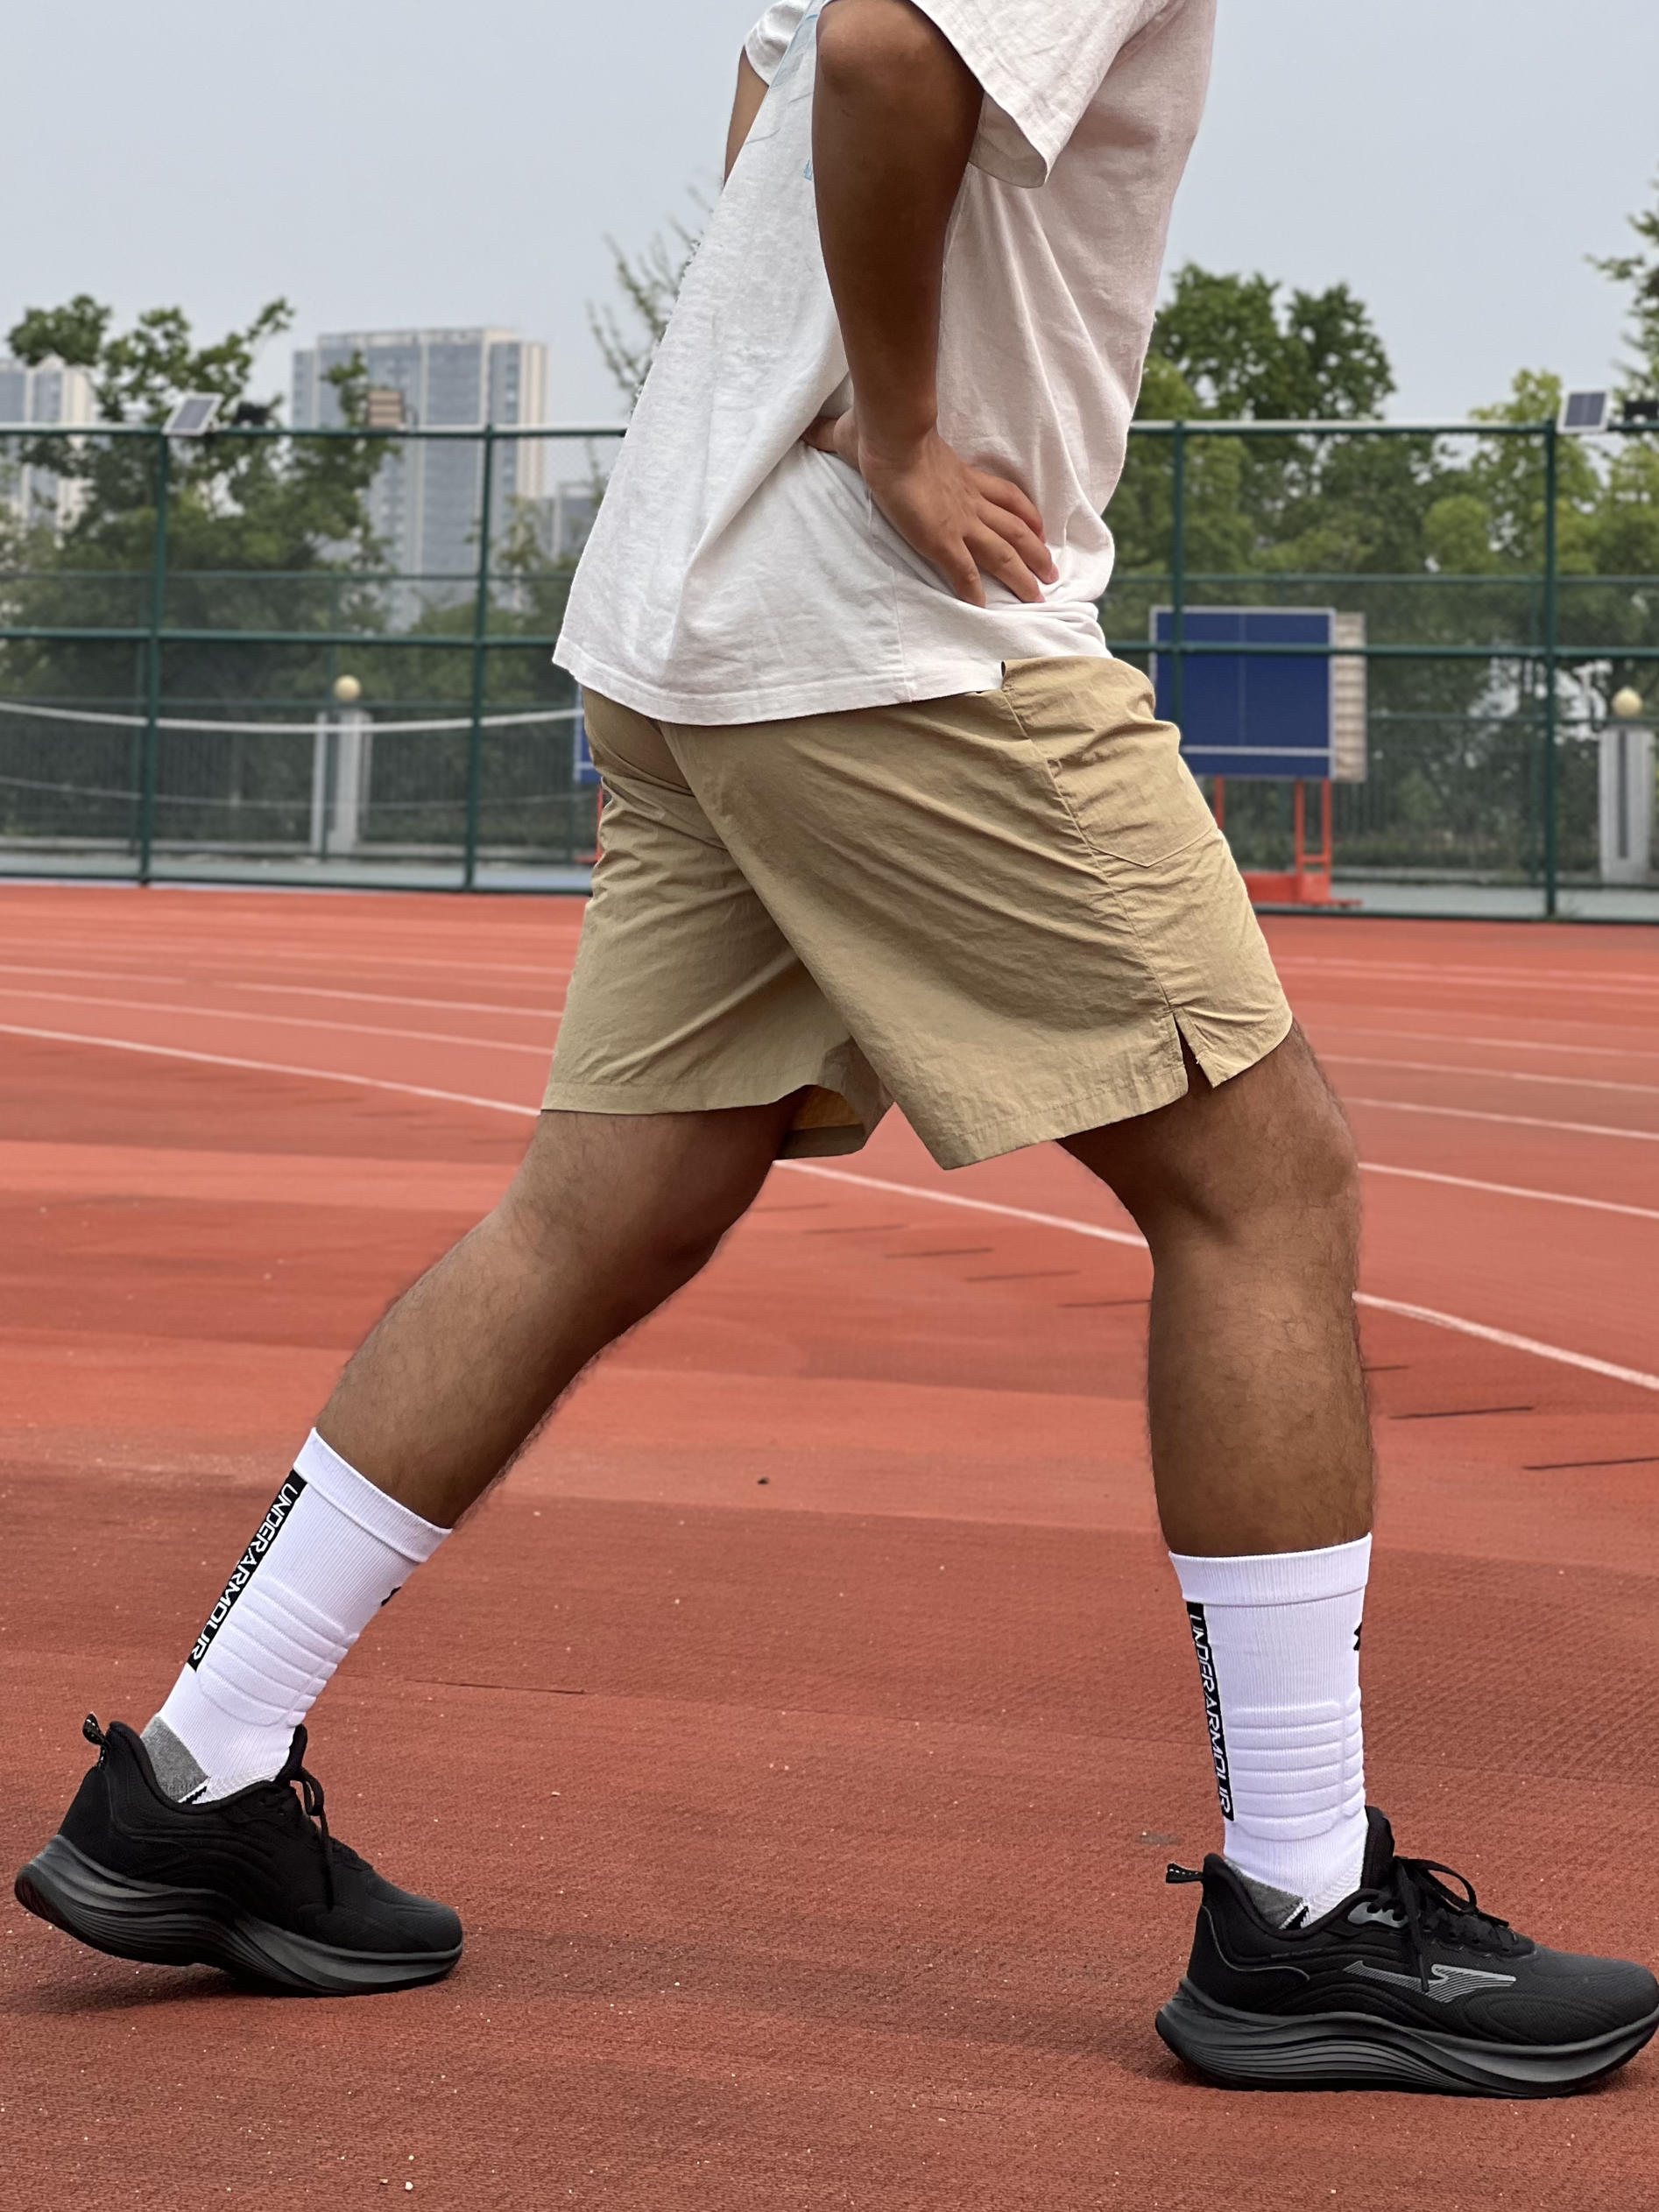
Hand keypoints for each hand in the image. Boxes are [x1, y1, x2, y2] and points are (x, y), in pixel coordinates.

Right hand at [802, 411, 1055, 607]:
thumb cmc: (879, 428)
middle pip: (1015, 528)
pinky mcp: (941, 540)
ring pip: (1004, 552)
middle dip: (1036, 552)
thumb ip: (838, 434)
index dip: (1024, 512)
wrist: (890, 436)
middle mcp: (967, 500)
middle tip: (1051, 573)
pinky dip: (976, 591)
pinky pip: (965, 573)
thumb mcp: (861, 431)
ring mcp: (957, 521)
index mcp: (958, 475)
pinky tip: (983, 608)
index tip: (1039, 527)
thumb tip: (810, 430)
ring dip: (1023, 574)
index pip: (1002, 494)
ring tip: (1039, 595)